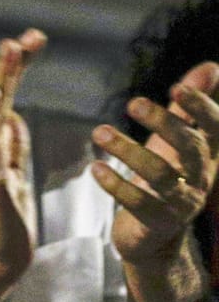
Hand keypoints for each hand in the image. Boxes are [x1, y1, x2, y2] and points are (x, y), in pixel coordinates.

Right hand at [0, 29, 43, 278]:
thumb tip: (14, 118)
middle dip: (11, 66)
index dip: (17, 69)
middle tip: (23, 36)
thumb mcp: (14, 178)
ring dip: (1, 79)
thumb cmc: (5, 223)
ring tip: (8, 49)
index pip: (7, 98)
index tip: (33, 40)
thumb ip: (11, 149)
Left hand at [92, 61, 218, 266]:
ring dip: (128, 150)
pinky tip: (95, 168)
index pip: (215, 128)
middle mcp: (200, 178)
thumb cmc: (166, 176)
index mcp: (208, 155)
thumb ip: (188, 107)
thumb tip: (212, 66)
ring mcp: (181, 203)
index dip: (201, 107)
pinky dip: (115, 184)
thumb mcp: (177, 141)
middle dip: (164, 123)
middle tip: (133, 103)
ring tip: (98, 132)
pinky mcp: (157, 222)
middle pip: (190, 148)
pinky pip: (138, 203)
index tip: (177, 87)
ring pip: (160, 175)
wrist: (154, 235)